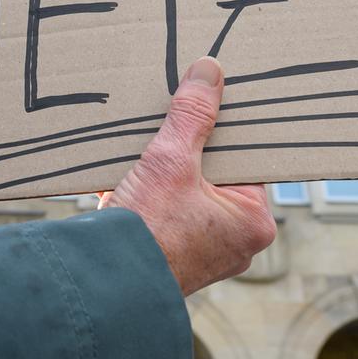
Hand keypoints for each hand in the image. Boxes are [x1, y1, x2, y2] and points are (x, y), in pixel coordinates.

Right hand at [100, 56, 276, 294]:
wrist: (103, 286)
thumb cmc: (148, 232)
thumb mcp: (171, 161)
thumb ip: (192, 115)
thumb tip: (209, 72)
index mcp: (254, 221)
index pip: (246, 159)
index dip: (223, 130)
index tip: (206, 106)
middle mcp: (237, 242)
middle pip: (216, 175)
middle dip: (189, 152)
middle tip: (171, 126)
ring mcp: (205, 254)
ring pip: (189, 193)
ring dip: (166, 173)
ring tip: (146, 152)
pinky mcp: (174, 258)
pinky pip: (169, 213)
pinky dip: (152, 196)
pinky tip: (130, 178)